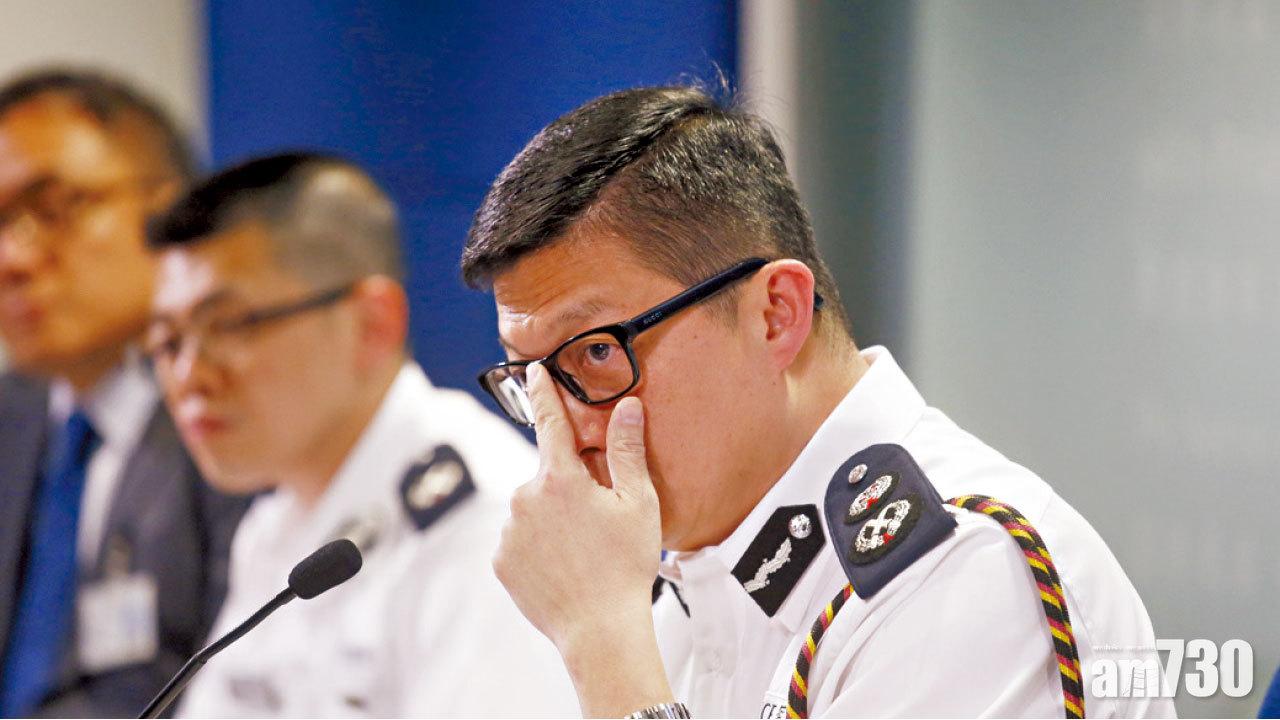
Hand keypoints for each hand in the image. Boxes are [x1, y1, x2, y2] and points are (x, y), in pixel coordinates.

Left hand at [493, 363, 671, 716]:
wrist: (600, 631)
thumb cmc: (626, 565)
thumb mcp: (639, 503)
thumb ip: (627, 450)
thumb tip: (626, 406)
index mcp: (560, 478)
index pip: (549, 420)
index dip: (543, 390)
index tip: (534, 369)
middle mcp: (525, 497)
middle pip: (547, 476)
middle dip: (568, 487)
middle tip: (598, 520)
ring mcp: (509, 531)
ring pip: (532, 510)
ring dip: (551, 519)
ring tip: (583, 551)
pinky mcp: (501, 561)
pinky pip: (519, 541)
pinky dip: (537, 547)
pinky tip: (563, 567)